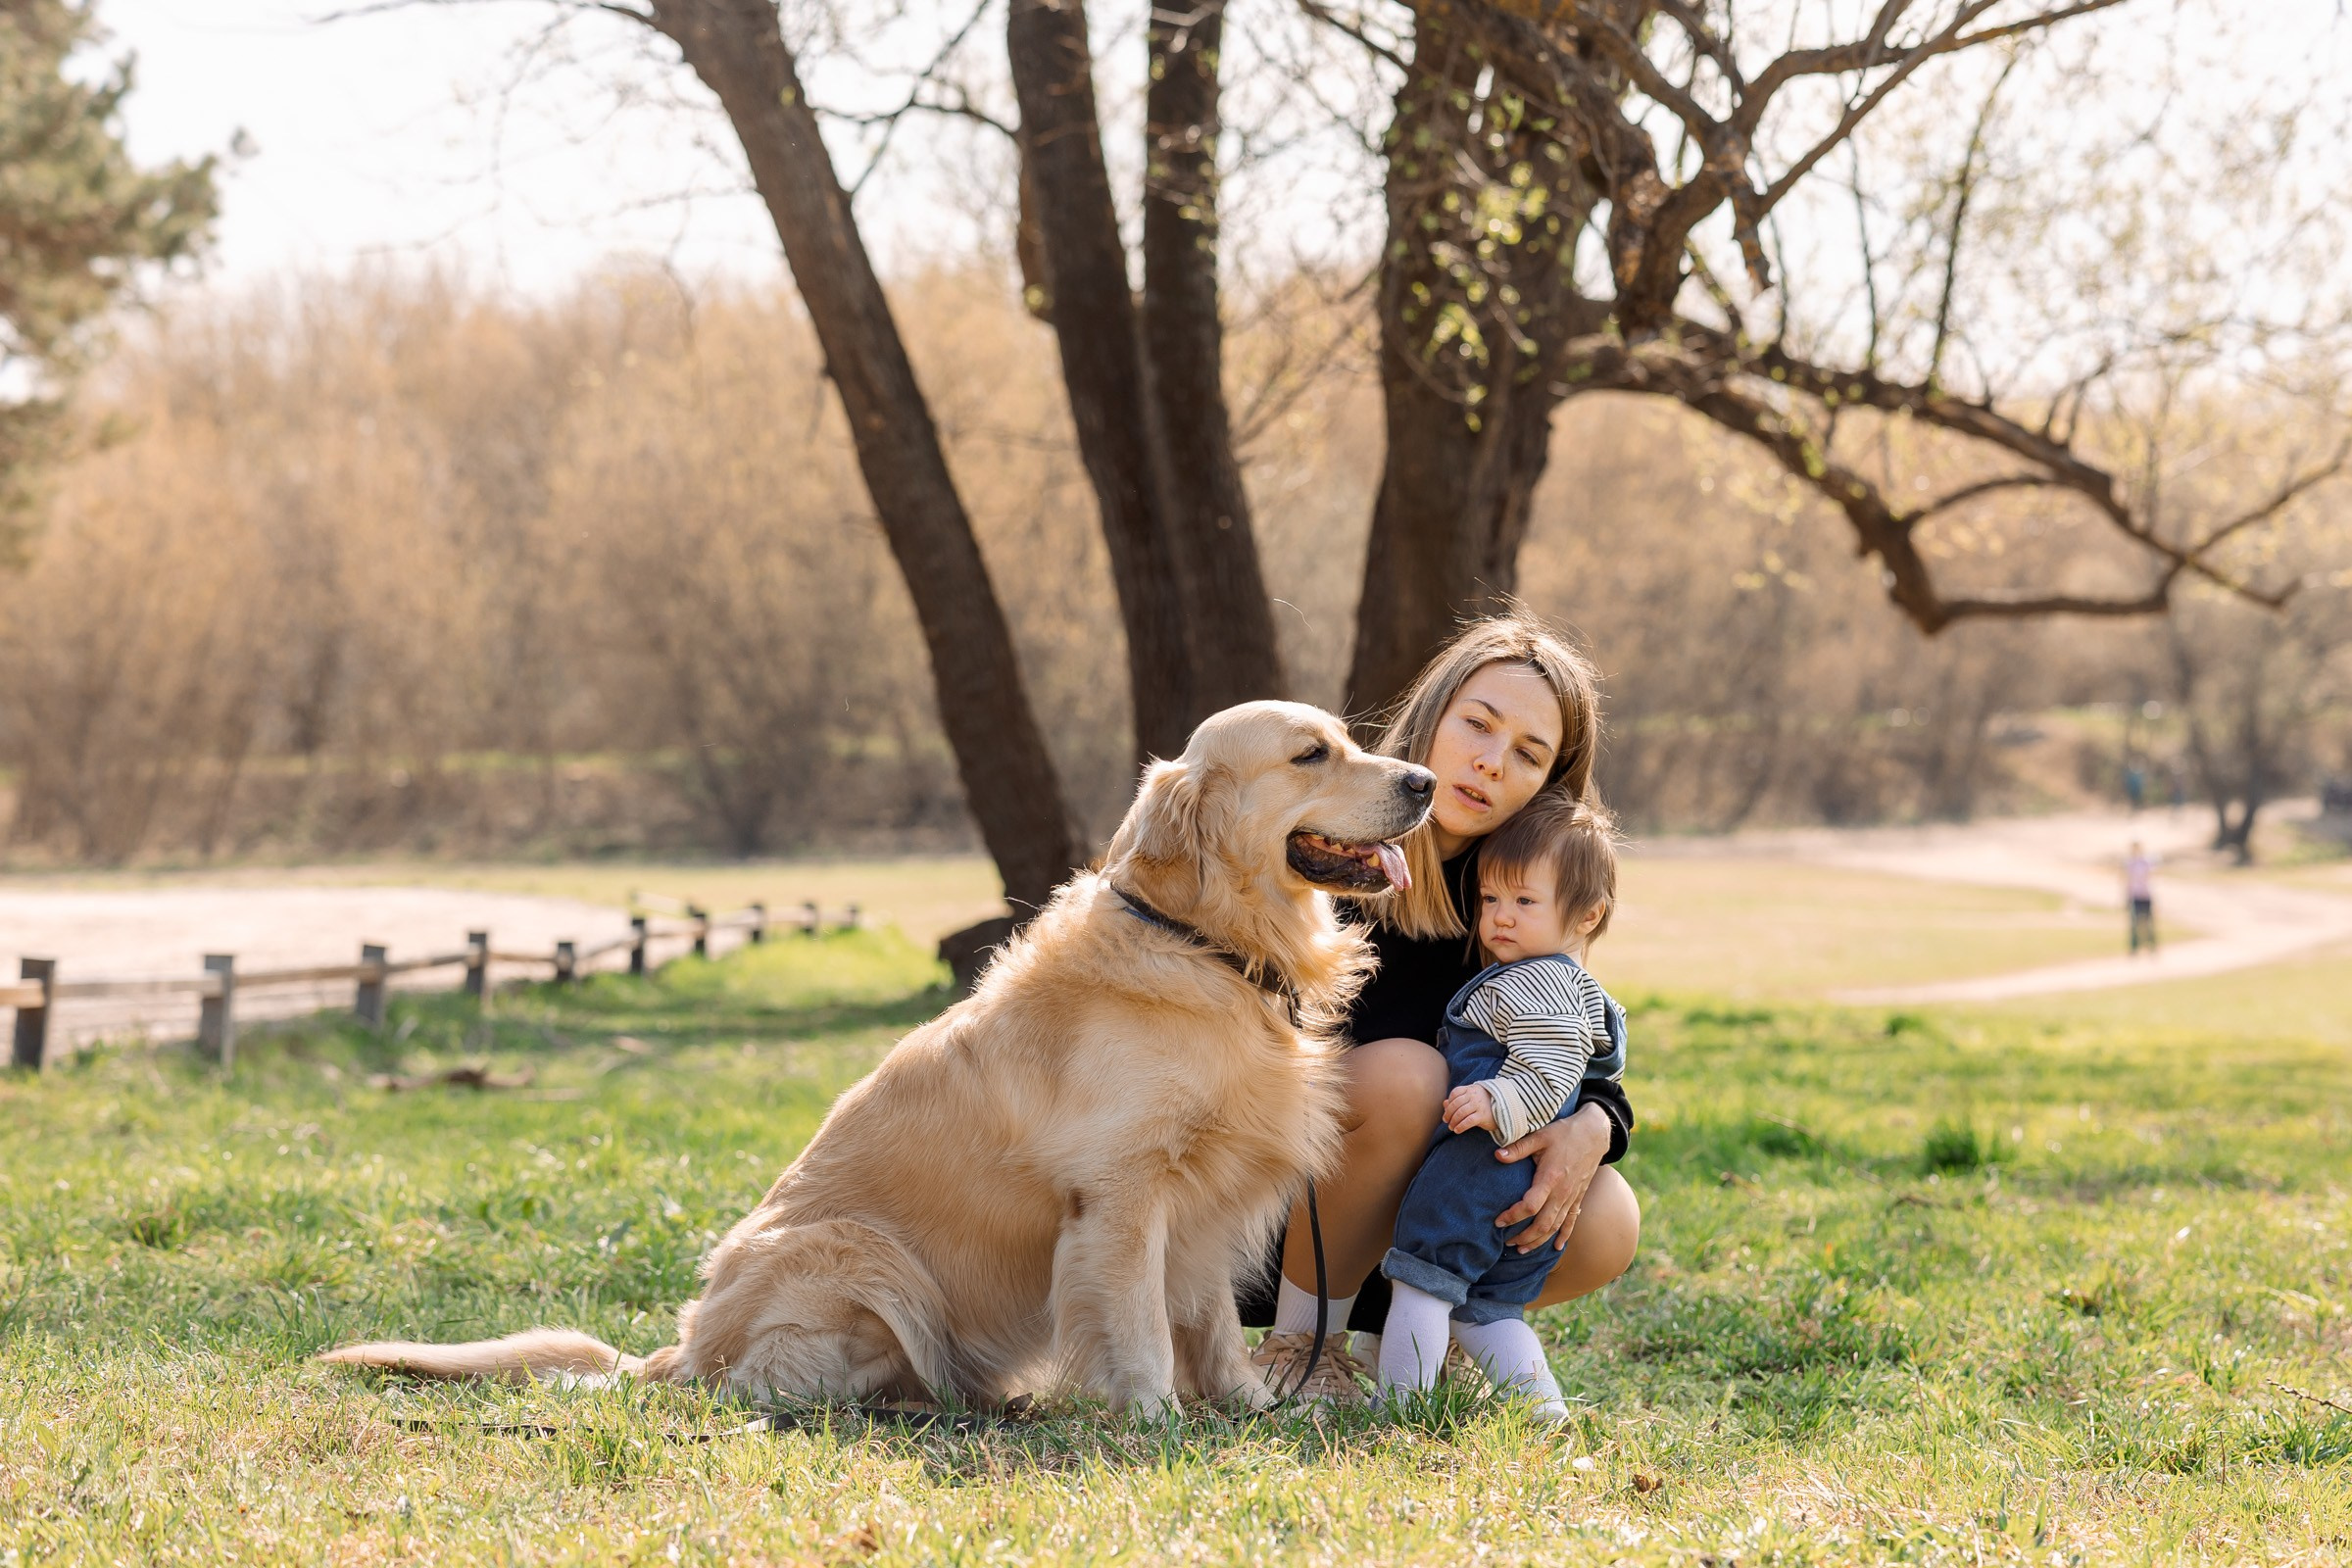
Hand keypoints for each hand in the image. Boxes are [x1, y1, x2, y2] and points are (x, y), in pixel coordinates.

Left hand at [1441, 1083, 1495, 1134]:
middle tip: (1446, 1121)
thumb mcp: (1472, 1098)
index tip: (1447, 1111)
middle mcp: (1474, 1095)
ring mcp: (1479, 1105)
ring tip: (1451, 1127)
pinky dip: (1460, 1126)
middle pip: (1455, 1104)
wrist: (1505, 1108)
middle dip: (1448, 1114)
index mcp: (1471, 1089)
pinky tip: (1457, 1130)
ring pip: (1460, 1113)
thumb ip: (1458, 1099)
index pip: (1455, 1093)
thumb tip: (1444, 1103)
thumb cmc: (1485, 1103)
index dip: (1449, 1102)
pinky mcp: (1482, 1115)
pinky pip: (1468, 1121)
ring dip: (1453, 1121)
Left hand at [1492, 1102, 1609, 1253]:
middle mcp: (1562, 1193)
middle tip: (1507, 1241)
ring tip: (1523, 1248)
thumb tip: (1497, 1155)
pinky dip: (1564, 1235)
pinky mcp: (1578, 1197)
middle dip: (1524, 1236)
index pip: (1530, 1206)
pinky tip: (1558, 1247)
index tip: (1498, 1220)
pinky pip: (1571, 1221)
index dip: (1513, 1216)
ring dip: (1539, 1241)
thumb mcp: (1540, 1136)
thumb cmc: (1564, 1133)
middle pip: (1543, 1224)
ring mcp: (1572, 1197)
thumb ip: (1518, 1148)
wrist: (1594, 1134)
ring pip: (1555, 1227)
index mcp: (1550, 1178)